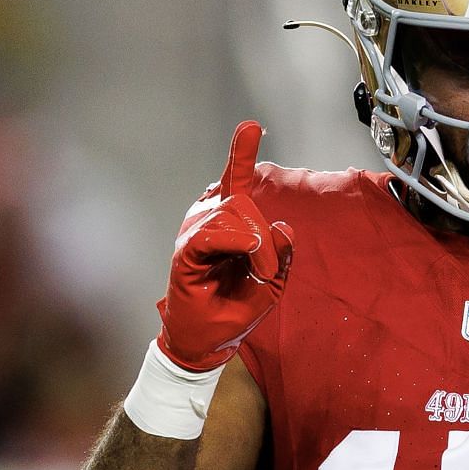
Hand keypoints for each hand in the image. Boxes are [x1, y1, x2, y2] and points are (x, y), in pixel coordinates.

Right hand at [156, 121, 294, 371]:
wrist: (207, 343)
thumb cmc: (233, 311)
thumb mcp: (270, 282)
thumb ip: (280, 254)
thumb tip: (283, 227)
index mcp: (226, 225)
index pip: (234, 183)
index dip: (241, 154)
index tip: (251, 126)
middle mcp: (206, 221)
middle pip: (242, 199)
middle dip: (263, 234)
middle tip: (265, 268)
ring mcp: (193, 234)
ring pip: (233, 212)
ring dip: (256, 246)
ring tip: (255, 272)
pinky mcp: (185, 251)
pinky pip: (214, 232)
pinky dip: (239, 243)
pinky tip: (247, 255)